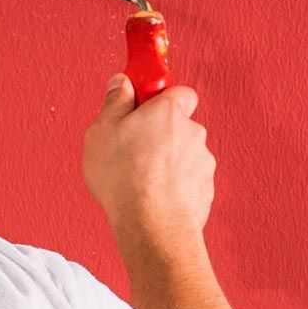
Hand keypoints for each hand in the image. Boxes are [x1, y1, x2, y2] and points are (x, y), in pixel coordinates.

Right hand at [81, 73, 215, 254]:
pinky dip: (174, 187)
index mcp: (168, 112)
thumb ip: (114, 102)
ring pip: (183, 155)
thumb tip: (121, 83)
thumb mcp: (102, 131)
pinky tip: (153, 198)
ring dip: (167, 163)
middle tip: (133, 149)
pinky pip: (188, 181)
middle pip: (178, 126)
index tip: (142, 105)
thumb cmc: (124, 178)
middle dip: (160, 134)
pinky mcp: (205, 190)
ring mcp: (202, 163)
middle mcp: (192, 133)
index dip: (160, 98)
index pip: (177, 91)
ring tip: (140, 180)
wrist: (151, 225)